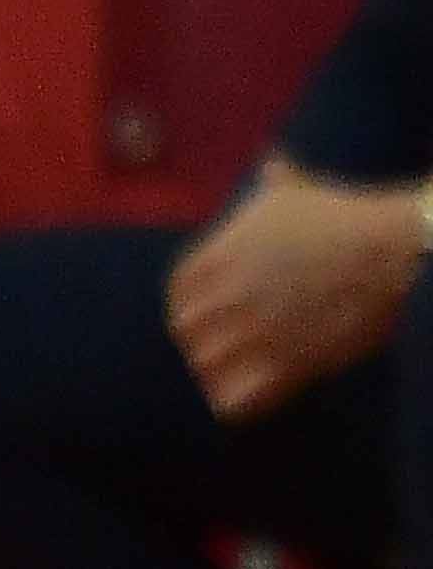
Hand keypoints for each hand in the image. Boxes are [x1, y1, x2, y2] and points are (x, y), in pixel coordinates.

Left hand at [168, 166, 423, 419]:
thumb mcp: (298, 192)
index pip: (178, 292)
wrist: (389, 251)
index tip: (198, 317)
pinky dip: (237, 403)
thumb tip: (275, 165)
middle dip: (197, 343)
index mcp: (221, 254)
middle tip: (216, 352)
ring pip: (208, 366)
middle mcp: (229, 292)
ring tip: (229, 379)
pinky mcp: (290, 361)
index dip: (185, 308)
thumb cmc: (346, 218)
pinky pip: (240, 396)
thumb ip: (275, 183)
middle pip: (187, 332)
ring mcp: (256, 328)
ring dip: (215, 374)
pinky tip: (247, 402)